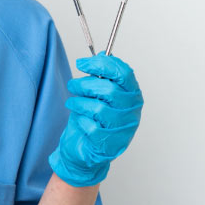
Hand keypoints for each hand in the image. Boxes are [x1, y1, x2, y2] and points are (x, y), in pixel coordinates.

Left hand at [48, 52, 143, 186]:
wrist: (85, 150)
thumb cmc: (92, 120)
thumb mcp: (97, 94)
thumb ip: (102, 76)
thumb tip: (101, 54)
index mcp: (132, 95)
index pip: (123, 73)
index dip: (101, 64)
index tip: (81, 63)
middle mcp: (132, 111)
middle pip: (108, 90)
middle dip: (84, 85)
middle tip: (72, 86)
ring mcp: (123, 129)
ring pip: (98, 108)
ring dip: (79, 104)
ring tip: (73, 104)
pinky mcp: (110, 144)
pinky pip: (91, 127)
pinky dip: (80, 121)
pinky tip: (80, 121)